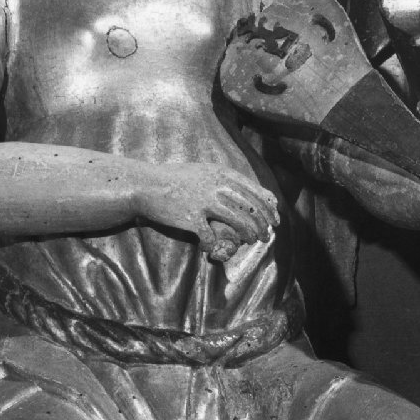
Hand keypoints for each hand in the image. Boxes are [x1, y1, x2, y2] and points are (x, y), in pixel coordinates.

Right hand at [134, 161, 278, 260]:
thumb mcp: (203, 172)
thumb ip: (224, 180)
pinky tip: (214, 248)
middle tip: (267, 236)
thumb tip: (246, 192)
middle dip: (263, 224)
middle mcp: (216, 186)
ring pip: (238, 222)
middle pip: (251, 207)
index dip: (269, 208)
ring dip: (248, 235)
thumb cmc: (174, 179)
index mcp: (222, 174)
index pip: (255, 191)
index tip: (275, 219)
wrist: (145, 185)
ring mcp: (204, 203)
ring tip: (251, 242)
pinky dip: (215, 245)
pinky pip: (211, 237)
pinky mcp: (191, 219)